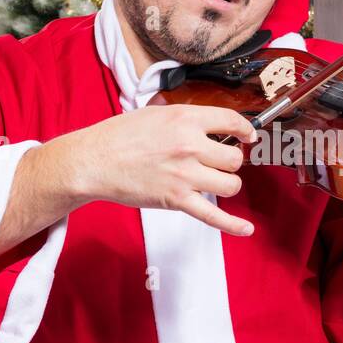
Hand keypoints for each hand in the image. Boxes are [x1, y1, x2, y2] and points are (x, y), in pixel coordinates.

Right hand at [63, 104, 257, 235]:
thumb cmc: (119, 136)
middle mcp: (190, 146)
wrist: (94, 161)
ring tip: (215, 181)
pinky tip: (246, 229)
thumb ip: (185, 119)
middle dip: (230, 161)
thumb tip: (207, 125)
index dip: (245, 130)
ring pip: (231, 184)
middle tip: (219, 162)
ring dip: (227, 184)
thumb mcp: (156, 113)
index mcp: (186, 120)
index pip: (232, 122)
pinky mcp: (177, 200)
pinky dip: (233, 225)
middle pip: (234, 158)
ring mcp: (185, 175)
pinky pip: (214, 216)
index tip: (248, 136)